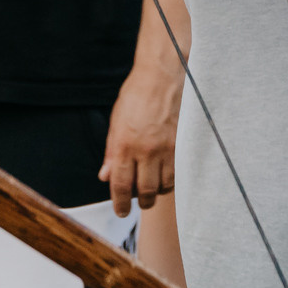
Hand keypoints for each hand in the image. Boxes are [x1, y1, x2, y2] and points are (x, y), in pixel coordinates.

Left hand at [99, 57, 180, 214]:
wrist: (162, 76)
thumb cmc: (136, 95)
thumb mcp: (116, 122)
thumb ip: (111, 152)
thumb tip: (105, 176)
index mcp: (125, 144)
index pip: (121, 185)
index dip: (119, 204)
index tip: (120, 212)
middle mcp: (146, 150)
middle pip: (145, 192)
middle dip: (140, 202)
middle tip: (137, 200)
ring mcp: (167, 149)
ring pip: (164, 186)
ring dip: (156, 191)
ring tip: (151, 185)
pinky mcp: (182, 145)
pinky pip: (178, 174)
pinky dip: (170, 180)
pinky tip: (164, 174)